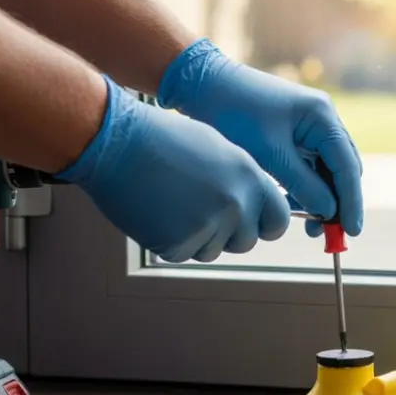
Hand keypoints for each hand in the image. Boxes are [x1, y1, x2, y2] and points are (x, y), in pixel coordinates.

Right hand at [57, 75, 290, 262]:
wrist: (117, 142)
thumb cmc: (163, 140)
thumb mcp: (219, 151)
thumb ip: (242, 182)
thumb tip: (254, 207)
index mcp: (250, 177)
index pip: (278, 219)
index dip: (264, 225)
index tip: (254, 226)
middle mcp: (236, 203)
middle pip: (246, 241)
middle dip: (227, 235)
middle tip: (198, 213)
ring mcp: (209, 225)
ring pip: (213, 250)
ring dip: (196, 238)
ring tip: (172, 204)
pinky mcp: (179, 244)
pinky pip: (183, 254)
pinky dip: (169, 241)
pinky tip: (155, 213)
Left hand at [155, 39, 362, 237]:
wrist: (202, 85)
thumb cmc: (235, 114)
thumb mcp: (270, 155)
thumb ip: (303, 185)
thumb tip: (329, 212)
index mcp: (322, 117)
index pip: (347, 166)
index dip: (351, 202)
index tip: (351, 232)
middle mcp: (322, 119)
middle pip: (342, 168)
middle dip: (338, 202)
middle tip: (329, 235)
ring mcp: (308, 125)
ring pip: (325, 170)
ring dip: (320, 197)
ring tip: (308, 225)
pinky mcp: (293, 133)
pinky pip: (308, 165)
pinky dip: (304, 186)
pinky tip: (292, 204)